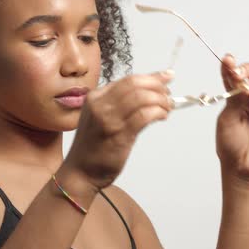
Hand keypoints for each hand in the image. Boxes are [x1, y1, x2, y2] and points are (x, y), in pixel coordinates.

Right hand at [64, 70, 174, 189]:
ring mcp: (108, 119)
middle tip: (168, 96)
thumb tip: (148, 90)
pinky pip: (144, 115)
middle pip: (135, 84)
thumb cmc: (93, 146)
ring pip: (141, 97)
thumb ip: (120, 103)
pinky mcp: (119, 135)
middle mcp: (99, 104)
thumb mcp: (101, 117)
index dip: (151, 77)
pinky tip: (161, 116)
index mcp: (95, 97)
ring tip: (166, 108)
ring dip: (160, 100)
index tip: (167, 77)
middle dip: (157, 87)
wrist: (80, 171)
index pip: (128, 79)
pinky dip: (157, 112)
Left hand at [216, 54, 248, 182]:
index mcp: (236, 96)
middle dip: (248, 69)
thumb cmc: (231, 143)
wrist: (240, 164)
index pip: (236, 75)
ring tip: (248, 91)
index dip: (232, 65)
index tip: (227, 59)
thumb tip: (236, 76)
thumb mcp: (227, 116)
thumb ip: (234, 97)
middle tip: (238, 74)